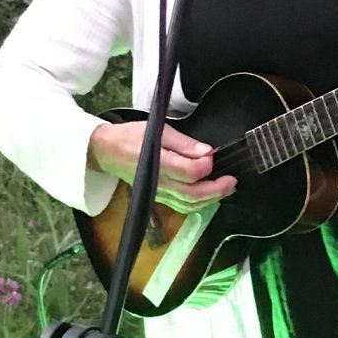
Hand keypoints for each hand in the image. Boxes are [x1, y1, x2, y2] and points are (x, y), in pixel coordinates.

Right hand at [88, 117, 233, 208]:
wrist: (106, 152)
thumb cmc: (129, 137)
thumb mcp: (157, 131)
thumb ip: (183, 143)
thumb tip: (207, 152)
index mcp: (158, 164)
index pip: (189, 173)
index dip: (206, 166)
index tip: (213, 155)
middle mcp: (159, 184)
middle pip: (193, 194)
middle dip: (217, 189)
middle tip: (232, 180)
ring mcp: (158, 194)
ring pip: (189, 204)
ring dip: (210, 198)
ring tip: (226, 188)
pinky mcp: (158, 198)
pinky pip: (181, 205)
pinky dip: (198, 202)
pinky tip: (209, 194)